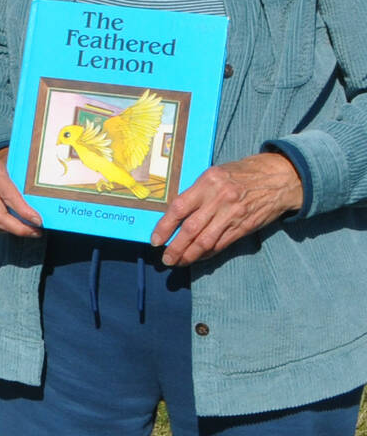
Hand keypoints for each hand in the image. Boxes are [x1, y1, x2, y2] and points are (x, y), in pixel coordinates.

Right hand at [0, 149, 42, 236]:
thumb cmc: (11, 163)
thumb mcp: (19, 165)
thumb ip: (30, 179)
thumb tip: (54, 197)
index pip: (9, 197)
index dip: (24, 212)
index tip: (39, 221)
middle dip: (19, 228)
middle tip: (36, 232)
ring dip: (8, 230)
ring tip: (24, 229)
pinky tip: (9, 224)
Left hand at [153, 151, 301, 265]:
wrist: (279, 178)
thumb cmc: (241, 173)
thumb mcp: (215, 174)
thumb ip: (197, 192)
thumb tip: (175, 213)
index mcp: (208, 182)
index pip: (179, 207)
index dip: (165, 226)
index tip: (156, 240)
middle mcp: (219, 199)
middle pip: (191, 228)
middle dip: (176, 247)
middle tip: (166, 258)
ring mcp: (233, 214)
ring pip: (206, 241)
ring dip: (190, 255)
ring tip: (178, 262)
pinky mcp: (245, 226)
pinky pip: (222, 244)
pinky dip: (208, 253)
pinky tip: (198, 257)